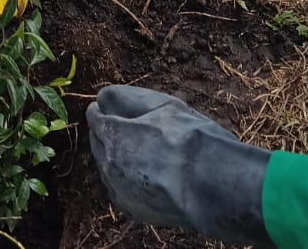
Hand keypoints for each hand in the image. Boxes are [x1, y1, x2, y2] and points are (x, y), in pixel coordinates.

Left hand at [87, 85, 274, 246]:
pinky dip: (127, 180)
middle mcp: (109, 164)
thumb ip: (128, 98)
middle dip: (109, 133)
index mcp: (113, 135)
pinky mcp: (131, 209)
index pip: (95, 116)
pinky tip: (148, 175)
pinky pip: (120, 188)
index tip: (115, 109)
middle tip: (131, 128)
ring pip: (107, 167)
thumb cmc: (192, 140)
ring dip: (118, 157)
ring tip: (144, 152)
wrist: (213, 186)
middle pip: (97, 141)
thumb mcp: (164, 105)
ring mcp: (118, 190)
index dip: (106, 110)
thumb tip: (103, 97)